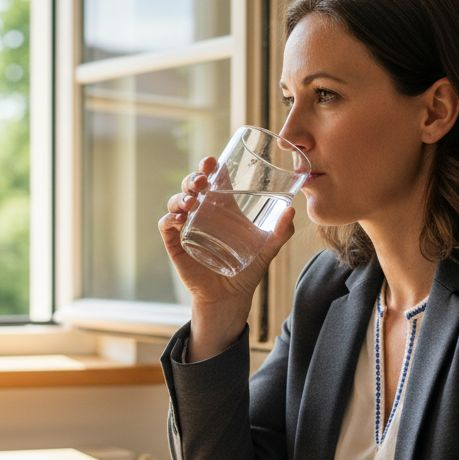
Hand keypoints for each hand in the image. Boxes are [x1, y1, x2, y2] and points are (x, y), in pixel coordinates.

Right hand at [161, 157, 296, 359]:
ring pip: (176, 202)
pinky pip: (166, 225)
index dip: (209, 167)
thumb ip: (280, 232)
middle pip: (191, 186)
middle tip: (201, 181)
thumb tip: (292, 211)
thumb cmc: (247, 271)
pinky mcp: (176, 244)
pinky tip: (179, 218)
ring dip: (181, 196)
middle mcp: (202, 214)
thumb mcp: (267, 249)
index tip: (212, 161)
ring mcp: (187, 227)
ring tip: (191, 201)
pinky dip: (169, 218)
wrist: (230, 297)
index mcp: (222, 209)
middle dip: (193, 177)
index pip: (212, 180)